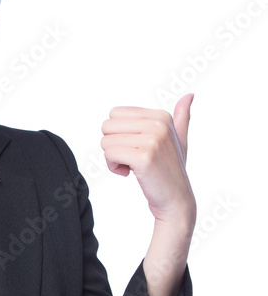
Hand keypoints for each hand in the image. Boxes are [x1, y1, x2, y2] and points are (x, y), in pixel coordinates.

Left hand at [100, 94, 195, 227]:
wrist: (176, 201)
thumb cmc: (171, 171)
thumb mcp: (179, 141)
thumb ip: (182, 118)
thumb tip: (189, 95)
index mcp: (162, 116)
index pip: (115, 114)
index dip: (118, 134)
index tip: (135, 147)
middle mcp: (159, 124)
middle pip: (107, 126)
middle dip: (113, 145)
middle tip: (130, 159)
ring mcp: (153, 140)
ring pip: (106, 142)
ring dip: (112, 159)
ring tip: (131, 167)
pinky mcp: (144, 157)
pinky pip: (110, 155)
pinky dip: (113, 167)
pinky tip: (128, 174)